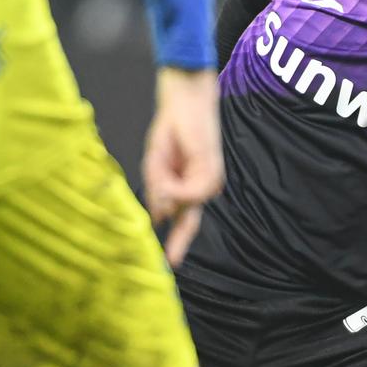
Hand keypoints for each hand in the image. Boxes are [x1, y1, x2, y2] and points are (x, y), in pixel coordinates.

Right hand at [143, 68, 224, 265]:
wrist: (183, 103)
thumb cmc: (170, 131)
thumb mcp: (156, 163)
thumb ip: (158, 190)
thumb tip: (161, 217)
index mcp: (189, 186)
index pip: (184, 220)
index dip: (177, 241)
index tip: (169, 262)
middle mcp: (203, 187)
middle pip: (188, 221)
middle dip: (178, 240)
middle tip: (170, 262)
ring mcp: (209, 180)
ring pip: (183, 204)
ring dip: (164, 189)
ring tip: (160, 162)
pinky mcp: (210, 171)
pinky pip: (188, 193)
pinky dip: (174, 187)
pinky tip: (167, 174)